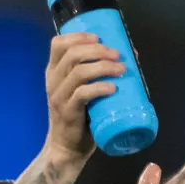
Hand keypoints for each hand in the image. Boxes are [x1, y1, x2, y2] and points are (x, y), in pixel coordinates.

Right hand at [41, 27, 125, 159]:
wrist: (67, 147)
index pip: (58, 44)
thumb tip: (131, 54)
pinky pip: (82, 94)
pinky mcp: (67, 112)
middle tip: (117, 55)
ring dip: (103, 67)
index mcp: (54, 72)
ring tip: (120, 70)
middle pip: (72, 54)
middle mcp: (53, 82)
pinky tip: (112, 88)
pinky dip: (100, 88)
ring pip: (79, 72)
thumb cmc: (79, 115)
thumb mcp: (82, 90)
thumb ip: (97, 73)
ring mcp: (59, 97)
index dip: (78, 36)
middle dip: (98, 50)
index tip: (98, 38)